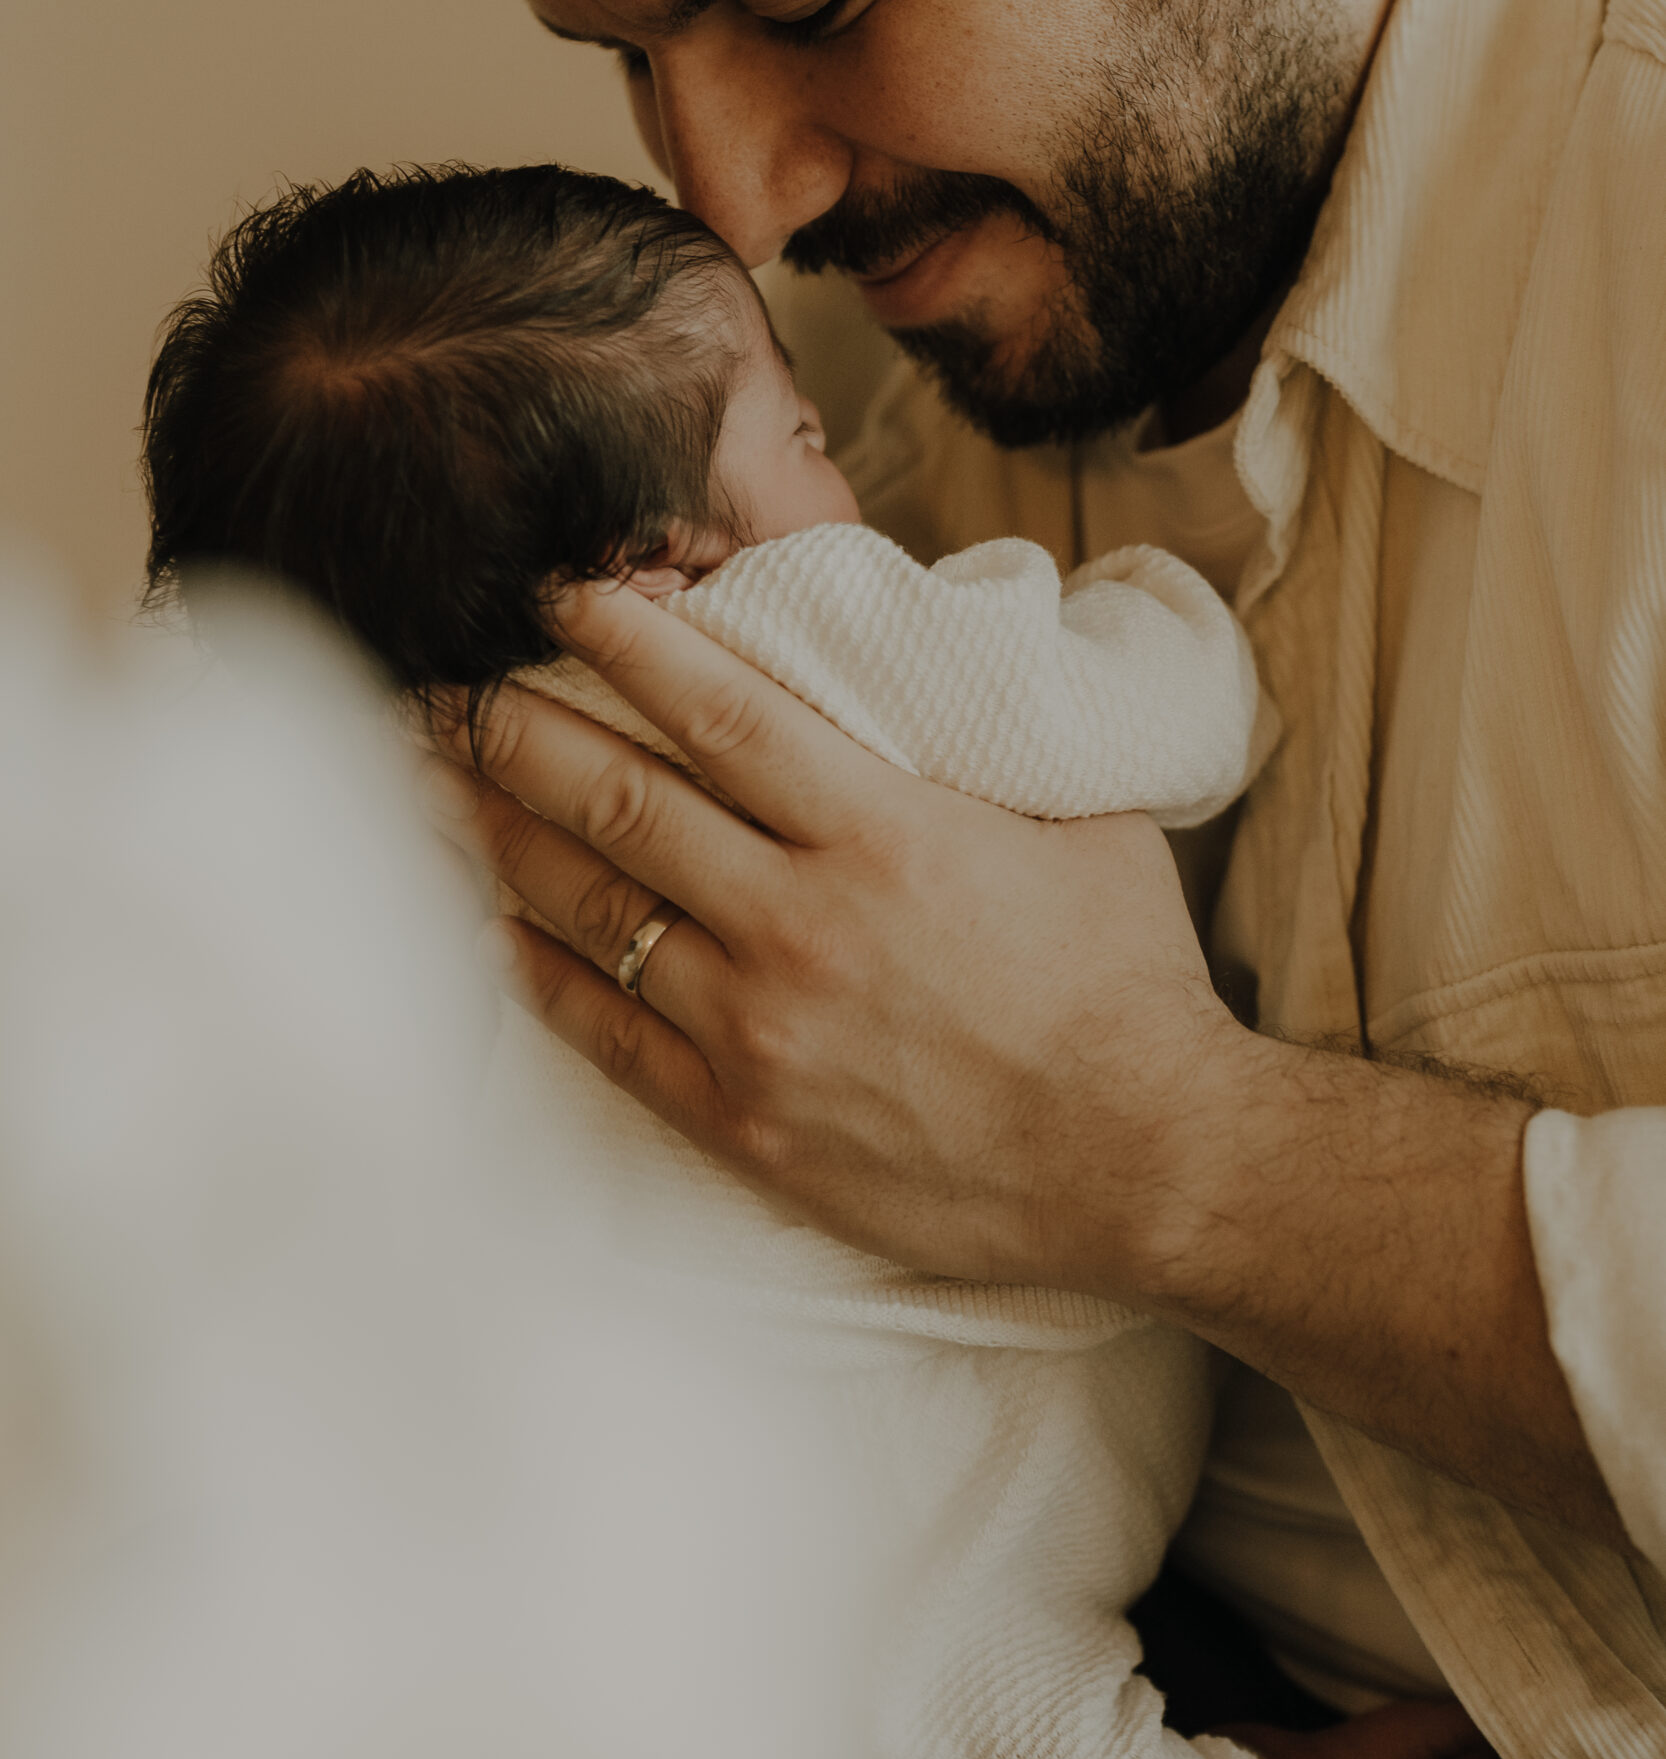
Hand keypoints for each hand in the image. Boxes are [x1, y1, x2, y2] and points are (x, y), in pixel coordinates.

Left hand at [424, 581, 1620, 1539]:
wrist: (1147, 1162)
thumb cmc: (1124, 982)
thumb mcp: (1080, 823)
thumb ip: (980, 750)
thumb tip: (922, 678)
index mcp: (884, 829)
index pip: (718, 707)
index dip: (626, 640)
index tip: (560, 596)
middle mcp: (803, 920)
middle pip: (618, 801)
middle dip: (515, 729)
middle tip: (449, 684)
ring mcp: (761, 1027)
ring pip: (590, 911)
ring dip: (494, 837)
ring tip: (426, 783)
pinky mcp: (744, 1120)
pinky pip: (605, 1032)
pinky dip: (534, 968)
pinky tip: (483, 921)